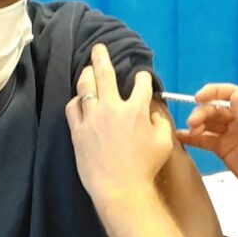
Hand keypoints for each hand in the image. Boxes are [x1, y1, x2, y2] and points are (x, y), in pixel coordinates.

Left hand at [66, 44, 172, 201]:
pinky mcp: (77, 130)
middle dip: (102, 57)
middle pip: (105, 73)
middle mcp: (113, 107)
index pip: (140, 82)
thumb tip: (152, 109)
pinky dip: (77, 100)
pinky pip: (73, 107)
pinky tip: (79, 99)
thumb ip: (160, 121)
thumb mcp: (164, 143)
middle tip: (99, 48)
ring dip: (86, 73)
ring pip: (85, 86)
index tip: (141, 76)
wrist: (120, 188)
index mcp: (137, 109)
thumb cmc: (145, 167)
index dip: (142, 76)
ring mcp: (92, 117)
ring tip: (86, 69)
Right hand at [176, 84, 237, 198]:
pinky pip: (205, 139)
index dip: (214, 92)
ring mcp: (231, 132)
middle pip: (216, 108)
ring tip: (190, 131)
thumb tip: (234, 95)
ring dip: (197, 123)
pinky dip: (192, 137)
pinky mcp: (223, 148)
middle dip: (202, 112)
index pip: (231, 93)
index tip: (199, 96)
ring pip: (208, 122)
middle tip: (193, 122)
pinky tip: (182, 136)